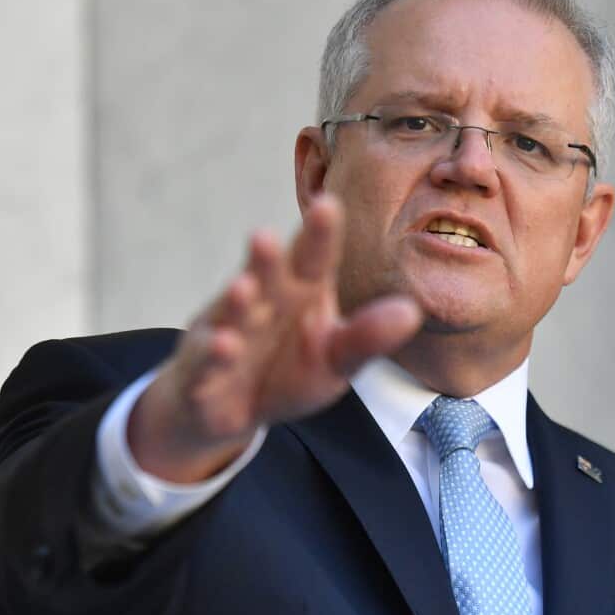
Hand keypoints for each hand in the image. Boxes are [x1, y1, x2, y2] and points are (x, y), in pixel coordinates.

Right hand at [127, 194, 422, 482]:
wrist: (228, 408)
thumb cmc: (286, 371)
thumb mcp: (335, 359)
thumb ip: (367, 337)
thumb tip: (411, 312)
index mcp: (299, 291)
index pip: (313, 258)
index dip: (319, 234)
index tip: (328, 205)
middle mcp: (261, 302)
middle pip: (266, 276)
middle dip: (266, 258)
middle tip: (267, 236)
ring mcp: (227, 331)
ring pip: (232, 313)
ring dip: (236, 301)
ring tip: (245, 286)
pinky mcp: (202, 368)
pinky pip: (208, 360)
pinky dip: (214, 354)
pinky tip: (225, 345)